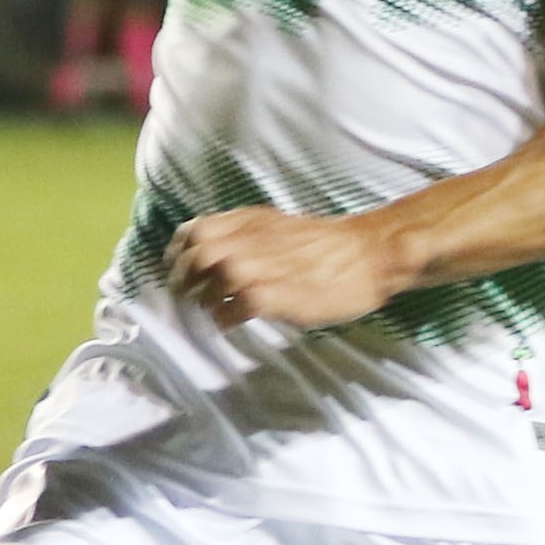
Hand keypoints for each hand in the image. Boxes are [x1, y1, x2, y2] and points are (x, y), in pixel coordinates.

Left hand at [165, 205, 412, 330]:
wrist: (369, 254)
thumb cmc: (327, 246)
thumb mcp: (278, 227)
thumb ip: (245, 236)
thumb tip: (215, 255)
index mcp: (250, 222)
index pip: (194, 230)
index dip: (178, 252)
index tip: (176, 269)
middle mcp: (251, 241)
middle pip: (196, 253)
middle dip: (183, 278)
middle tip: (187, 296)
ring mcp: (263, 268)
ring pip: (212, 278)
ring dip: (203, 299)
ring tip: (212, 310)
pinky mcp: (276, 296)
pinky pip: (234, 307)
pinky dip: (224, 318)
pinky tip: (231, 323)